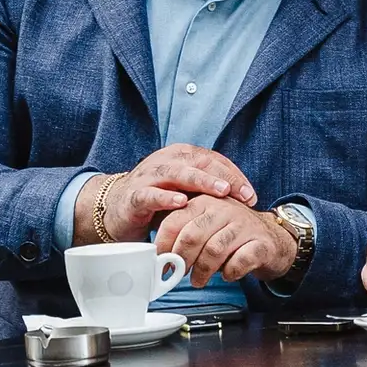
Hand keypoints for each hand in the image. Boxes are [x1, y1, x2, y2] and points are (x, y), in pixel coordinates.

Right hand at [77, 145, 256, 242]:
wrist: (116, 209)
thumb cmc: (158, 201)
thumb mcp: (187, 193)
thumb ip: (209, 191)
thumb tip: (246, 201)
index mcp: (180, 157)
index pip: (212, 159)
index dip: (234, 175)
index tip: (250, 195)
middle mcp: (166, 161)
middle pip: (198, 162)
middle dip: (223, 177)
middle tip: (241, 193)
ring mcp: (148, 177)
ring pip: (177, 173)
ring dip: (201, 181)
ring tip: (220, 191)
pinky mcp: (134, 196)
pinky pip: (150, 194)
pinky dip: (166, 197)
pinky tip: (181, 202)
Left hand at [153, 195, 295, 285]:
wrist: (274, 239)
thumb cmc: (233, 235)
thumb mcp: (206, 226)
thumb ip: (183, 233)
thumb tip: (159, 256)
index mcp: (204, 202)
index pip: (175, 221)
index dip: (164, 245)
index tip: (160, 262)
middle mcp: (224, 209)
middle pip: (192, 235)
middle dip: (181, 260)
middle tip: (179, 273)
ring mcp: (244, 226)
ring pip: (214, 250)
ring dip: (202, 271)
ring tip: (198, 280)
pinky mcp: (261, 244)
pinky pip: (239, 261)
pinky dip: (230, 273)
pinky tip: (227, 276)